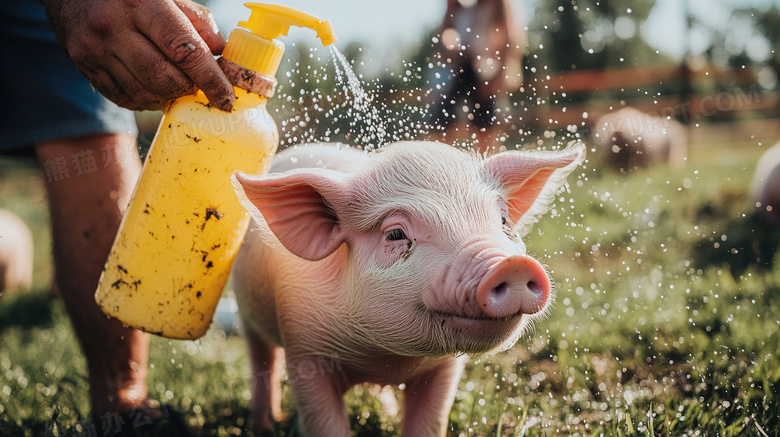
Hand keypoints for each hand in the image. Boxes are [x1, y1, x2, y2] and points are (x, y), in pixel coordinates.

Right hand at [43, 0, 234, 110]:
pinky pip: (123, 98)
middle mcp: (113, 27)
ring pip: (144, 94)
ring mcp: (94, 50)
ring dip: (168, 97)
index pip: (185, 50)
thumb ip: (196, 21)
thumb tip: (221, 53)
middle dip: (188, 89)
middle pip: (165, 78)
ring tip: (174, 84)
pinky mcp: (83, 67)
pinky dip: (146, 100)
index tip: (225, 96)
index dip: (211, 79)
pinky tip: (152, 87)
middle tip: (195, 84)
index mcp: (140, 4)